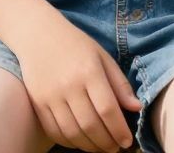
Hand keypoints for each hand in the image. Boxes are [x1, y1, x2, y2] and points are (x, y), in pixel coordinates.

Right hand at [16, 23, 141, 152]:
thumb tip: (137, 108)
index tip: (127, 141)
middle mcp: (68, 85)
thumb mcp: (102, 57)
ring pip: (72, 132)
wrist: (36, 33)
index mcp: (89, 72)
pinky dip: (69, 142)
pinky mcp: (37, 101)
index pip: (108, 110)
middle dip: (107, 143)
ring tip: (100, 147)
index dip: (119, 130)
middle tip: (115, 148)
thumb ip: (120, 84)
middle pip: (90, 125)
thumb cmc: (74, 44)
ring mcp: (50, 95)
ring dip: (89, 146)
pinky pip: (53, 130)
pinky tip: (79, 141)